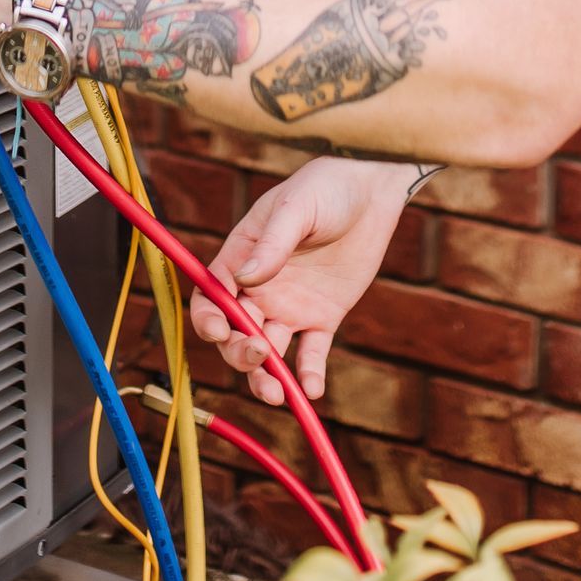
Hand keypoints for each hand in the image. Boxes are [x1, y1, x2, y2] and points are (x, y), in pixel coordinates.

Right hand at [191, 156, 412, 406]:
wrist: (372, 189)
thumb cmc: (326, 187)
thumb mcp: (296, 206)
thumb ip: (272, 243)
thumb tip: (245, 280)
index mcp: (242, 258)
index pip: (211, 297)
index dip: (208, 319)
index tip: (219, 331)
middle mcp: (261, 288)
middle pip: (236, 333)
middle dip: (239, 352)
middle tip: (259, 353)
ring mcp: (291, 305)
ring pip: (268, 352)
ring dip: (266, 377)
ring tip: (278, 394)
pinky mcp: (324, 316)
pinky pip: (311, 353)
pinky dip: (308, 375)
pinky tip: (312, 390)